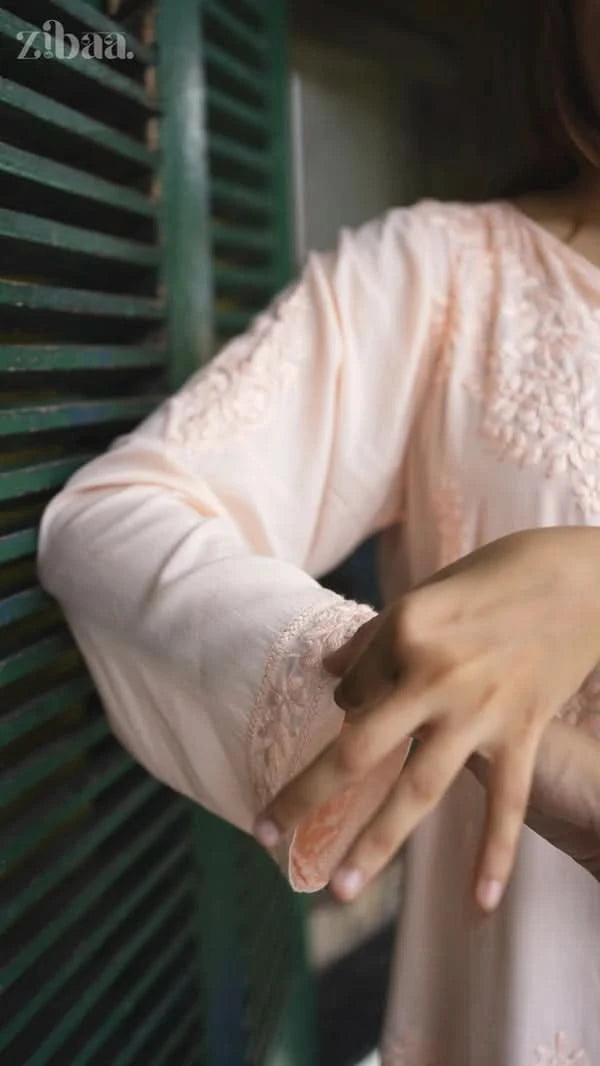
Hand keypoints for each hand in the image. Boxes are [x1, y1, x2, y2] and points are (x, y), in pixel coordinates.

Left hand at [253, 528, 599, 909]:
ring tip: (339, 891)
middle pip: (358, 750)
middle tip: (267, 835)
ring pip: (418, 790)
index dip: (345, 700)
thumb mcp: (424, 594)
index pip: (351, 688)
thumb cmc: (494, 577)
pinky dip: (494, 856)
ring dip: (376, 843)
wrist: (581, 580)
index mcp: (406, 634)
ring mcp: (480, 713)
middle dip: (307, 795)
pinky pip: (505, 805)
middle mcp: (435, 678)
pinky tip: (477, 905)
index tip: (353, 704)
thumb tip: (331, 675)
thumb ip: (375, 640)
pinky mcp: (523, 734)